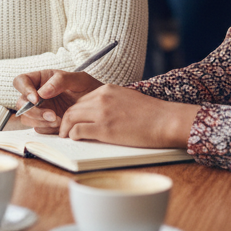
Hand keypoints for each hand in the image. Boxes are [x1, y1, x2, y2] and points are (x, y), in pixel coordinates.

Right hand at [13, 70, 101, 133]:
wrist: (102, 108)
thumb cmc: (91, 89)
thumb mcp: (79, 79)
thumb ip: (60, 81)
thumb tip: (41, 92)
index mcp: (41, 79)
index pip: (21, 81)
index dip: (24, 90)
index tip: (36, 98)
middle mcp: (37, 95)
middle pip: (21, 103)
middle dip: (34, 111)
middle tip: (52, 115)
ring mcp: (41, 110)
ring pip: (27, 118)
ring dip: (40, 121)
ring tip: (59, 121)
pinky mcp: (46, 124)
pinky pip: (38, 129)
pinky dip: (47, 129)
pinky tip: (61, 126)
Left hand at [58, 84, 199, 147]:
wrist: (166, 120)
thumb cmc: (152, 114)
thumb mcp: (127, 98)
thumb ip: (111, 102)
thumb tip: (100, 113)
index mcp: (106, 90)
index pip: (81, 100)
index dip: (74, 113)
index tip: (71, 121)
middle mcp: (101, 98)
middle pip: (73, 108)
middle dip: (65, 121)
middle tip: (64, 131)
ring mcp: (101, 112)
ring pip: (71, 118)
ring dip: (66, 129)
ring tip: (66, 137)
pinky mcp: (104, 128)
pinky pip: (78, 131)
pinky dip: (73, 136)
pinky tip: (75, 140)